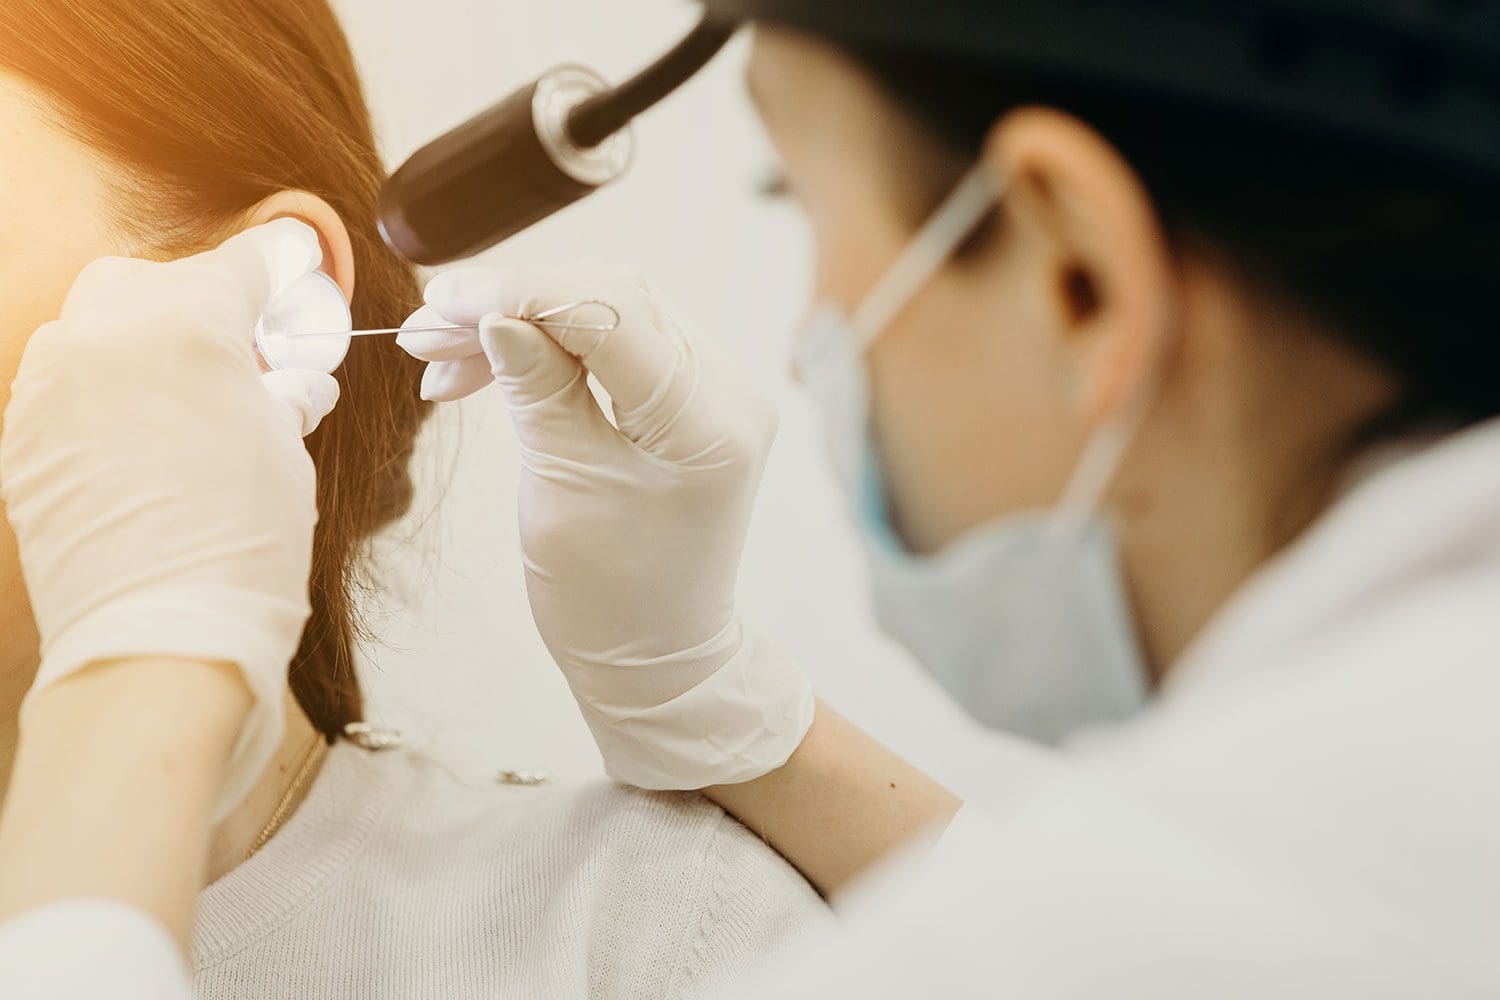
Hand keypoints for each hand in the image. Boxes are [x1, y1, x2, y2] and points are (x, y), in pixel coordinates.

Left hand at [0, 220, 338, 818]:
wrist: (161, 638)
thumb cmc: (240, 549)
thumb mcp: (288, 450)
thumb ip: (283, 390)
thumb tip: (290, 377)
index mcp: (189, 325)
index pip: (245, 261)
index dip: (284, 262)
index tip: (298, 265)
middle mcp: (103, 336)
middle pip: (158, 280)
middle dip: (204, 304)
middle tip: (248, 356)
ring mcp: (48, 385)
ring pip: (97, 325)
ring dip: (147, 346)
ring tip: (191, 404)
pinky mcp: (20, 436)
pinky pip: (66, 384)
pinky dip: (106, 394)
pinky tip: (144, 443)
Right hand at [399, 262, 812, 788]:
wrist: (656, 656)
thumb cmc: (607, 596)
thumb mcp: (560, 489)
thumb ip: (536, 390)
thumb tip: (495, 312)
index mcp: (707, 424)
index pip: (612, 315)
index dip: (521, 295)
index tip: (442, 303)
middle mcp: (729, 392)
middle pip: (614, 298)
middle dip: (514, 303)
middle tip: (426, 332)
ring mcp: (717, 390)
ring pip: (611, 309)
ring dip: (525, 320)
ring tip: (441, 354)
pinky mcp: (693, 396)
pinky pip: (620, 341)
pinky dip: (553, 344)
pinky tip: (487, 363)